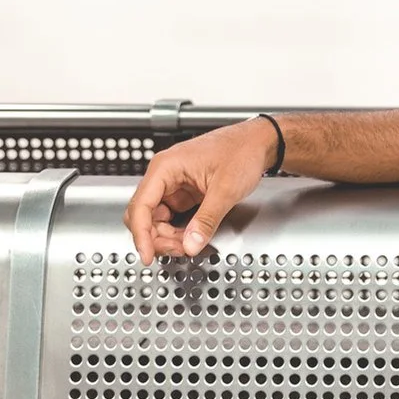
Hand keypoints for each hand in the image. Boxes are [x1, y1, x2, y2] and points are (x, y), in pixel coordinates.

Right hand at [123, 118, 279, 262]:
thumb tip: (191, 244)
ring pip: (157, 219)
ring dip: (168, 236)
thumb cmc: (242, 151)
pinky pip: (172, 218)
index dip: (141, 235)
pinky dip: (178, 231)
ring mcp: (173, 186)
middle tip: (179, 250)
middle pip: (144, 215)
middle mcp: (164, 176)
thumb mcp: (226, 190)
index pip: (141, 206)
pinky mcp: (184, 194)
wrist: (257, 142)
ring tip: (189, 243)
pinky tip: (191, 237)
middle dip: (157, 237)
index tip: (147, 255)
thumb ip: (207, 220)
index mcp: (166, 167)